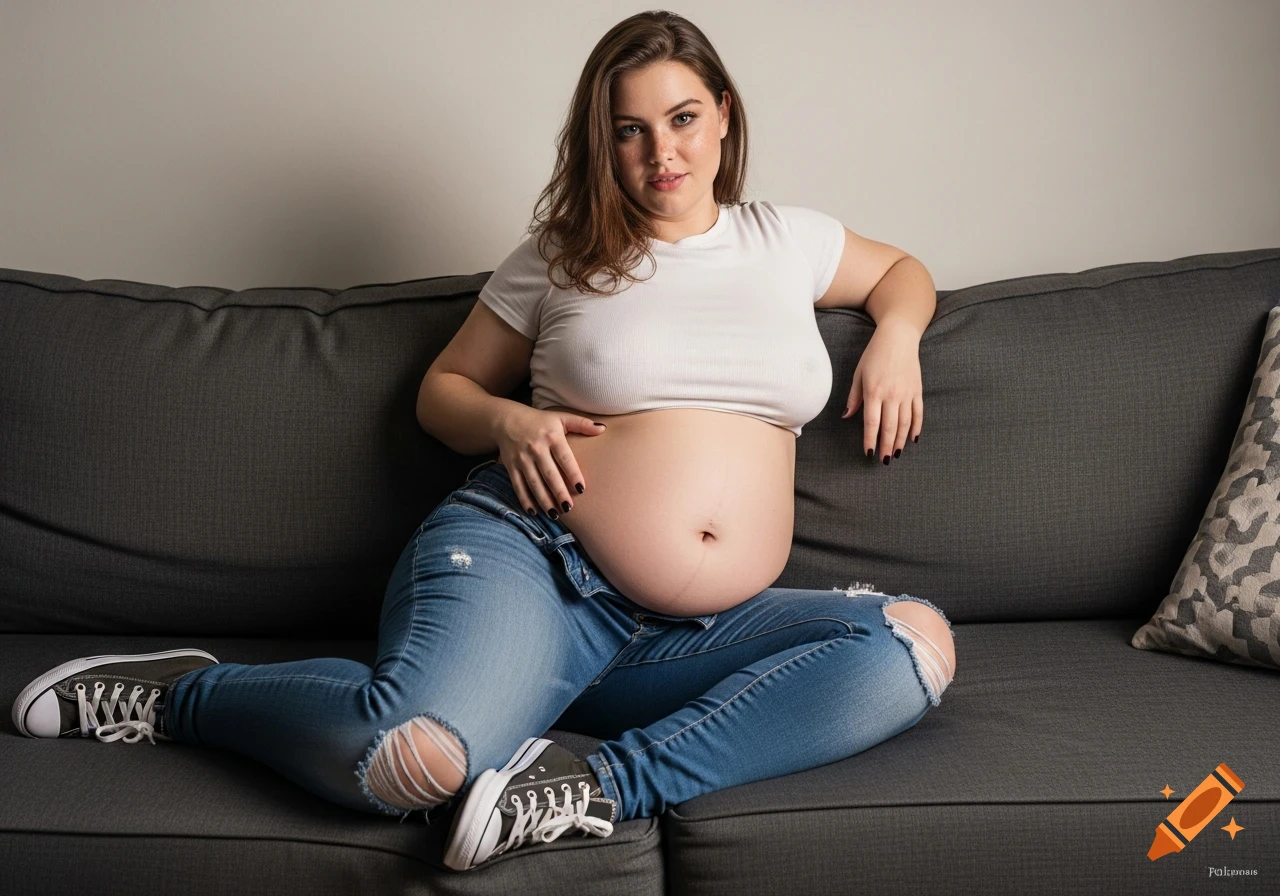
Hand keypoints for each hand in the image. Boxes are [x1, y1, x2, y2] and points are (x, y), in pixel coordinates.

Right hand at [493, 406, 606, 516]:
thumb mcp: (560, 417)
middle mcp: (537, 448)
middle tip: (569, 508)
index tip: (581, 489)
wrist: (506, 420)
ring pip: (534, 483)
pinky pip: (518, 485)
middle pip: (549, 474)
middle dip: (558, 492)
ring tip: (554, 514)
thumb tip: (603, 428)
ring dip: (543, 500)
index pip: (565, 458)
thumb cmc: (539, 421)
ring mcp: (522, 459)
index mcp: (552, 437)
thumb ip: (582, 424)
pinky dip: (524, 499)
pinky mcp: (511, 466)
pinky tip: (533, 511)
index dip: (573, 473)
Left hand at [841, 322, 922, 462]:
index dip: (870, 440)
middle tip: (884, 460)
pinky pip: (918, 413)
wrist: (899, 337)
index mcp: (874, 391)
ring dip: (900, 441)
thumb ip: (854, 397)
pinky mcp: (918, 390)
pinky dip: (916, 427)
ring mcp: (907, 393)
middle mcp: (892, 395)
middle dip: (886, 446)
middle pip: (890, 427)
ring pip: (905, 424)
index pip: (872, 422)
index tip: (869, 453)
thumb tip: (847, 416)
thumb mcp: (858, 373)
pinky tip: (912, 439)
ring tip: (896, 454)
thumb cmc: (874, 354)